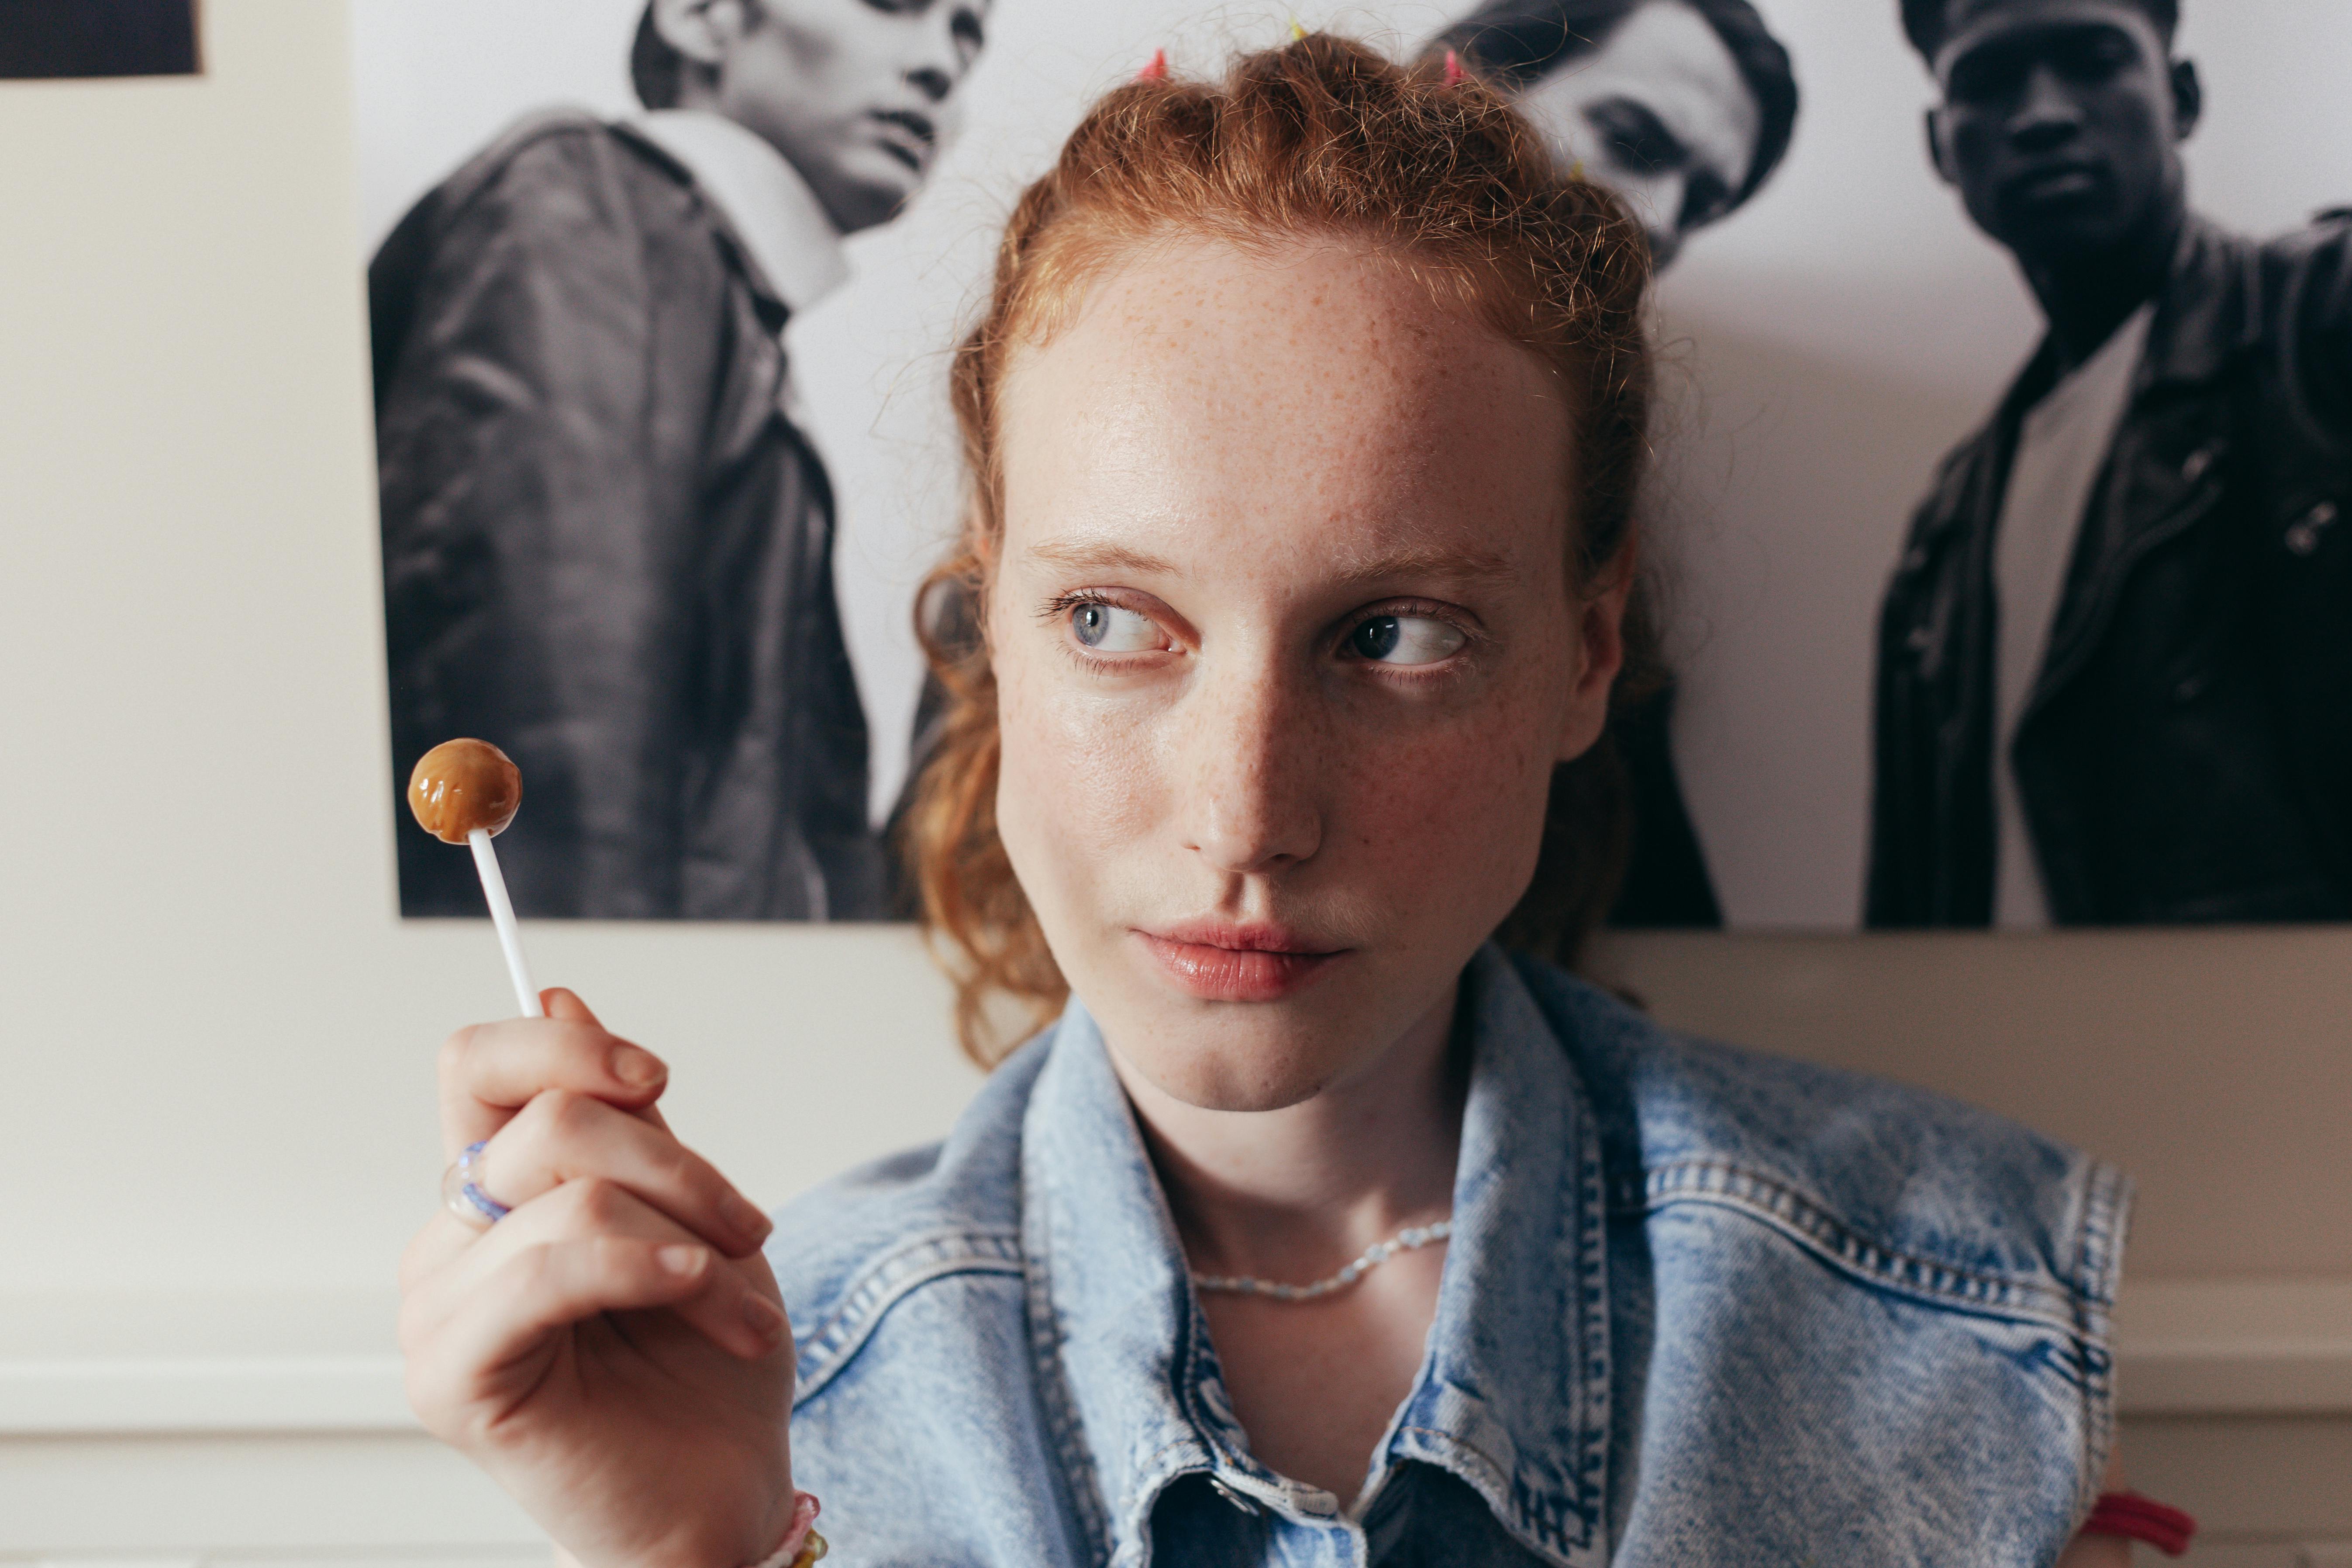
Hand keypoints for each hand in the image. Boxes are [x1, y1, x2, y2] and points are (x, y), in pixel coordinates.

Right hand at [399, 989, 796, 1567]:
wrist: (716, 1496)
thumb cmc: (702, 1367)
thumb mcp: (688, 1211)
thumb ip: (624, 1116)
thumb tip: (559, 991)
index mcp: (496, 1192)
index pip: (478, 1065)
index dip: (565, 1043)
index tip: (656, 1077)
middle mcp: (451, 1241)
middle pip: (553, 1121)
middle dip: (679, 1166)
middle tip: (747, 1230)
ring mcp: (440, 1309)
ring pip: (571, 1195)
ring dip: (690, 1241)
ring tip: (738, 1305)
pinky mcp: (453, 1374)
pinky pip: (547, 1272)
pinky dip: (644, 1269)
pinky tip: (701, 1299)